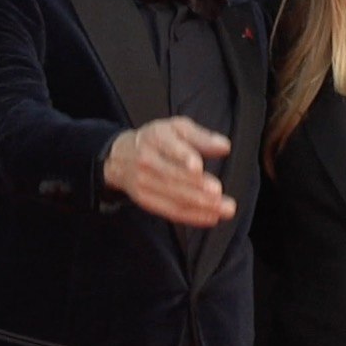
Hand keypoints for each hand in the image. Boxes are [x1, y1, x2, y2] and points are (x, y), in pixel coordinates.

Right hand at [102, 116, 234, 226]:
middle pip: (174, 176)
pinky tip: (211, 217)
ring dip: (201, 205)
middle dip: (198, 187)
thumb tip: (224, 146)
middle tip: (219, 193)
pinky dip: (192, 216)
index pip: (169, 147)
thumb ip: (202, 137)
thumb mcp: (178, 128)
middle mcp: (147, 160)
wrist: (120, 156)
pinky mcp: (146, 200)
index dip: (183, 156)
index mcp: (156, 137)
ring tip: (224, 209)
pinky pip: (171, 211)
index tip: (197, 166)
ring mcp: (144, 182)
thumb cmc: (157, 140)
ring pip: (174, 196)